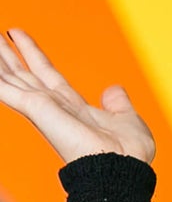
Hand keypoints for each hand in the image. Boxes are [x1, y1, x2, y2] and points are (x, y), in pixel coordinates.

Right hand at [0, 28, 155, 164]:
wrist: (122, 168)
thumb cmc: (128, 153)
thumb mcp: (126, 118)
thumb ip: (117, 103)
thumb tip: (114, 90)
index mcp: (73, 106)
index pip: (46, 73)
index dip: (31, 53)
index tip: (16, 34)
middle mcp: (53, 105)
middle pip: (23, 72)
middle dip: (6, 53)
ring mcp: (43, 107)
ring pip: (11, 77)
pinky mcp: (37, 109)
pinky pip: (5, 89)